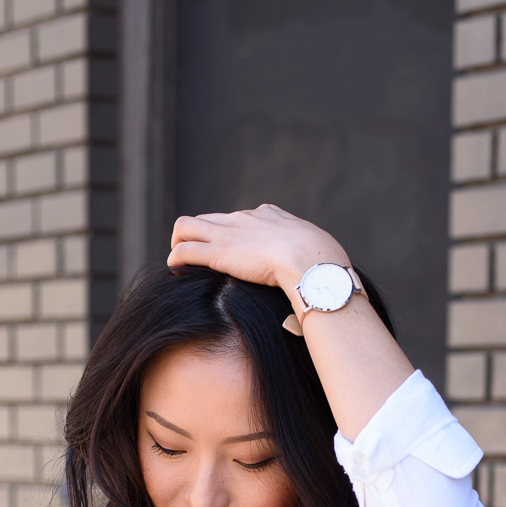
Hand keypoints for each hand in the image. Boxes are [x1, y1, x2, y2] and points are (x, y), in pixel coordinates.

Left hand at [167, 204, 350, 298]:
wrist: (313, 263)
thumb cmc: (323, 266)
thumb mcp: (321, 258)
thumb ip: (314, 266)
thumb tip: (329, 289)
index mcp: (270, 217)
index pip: (242, 217)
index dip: (233, 234)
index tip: (234, 253)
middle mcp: (246, 219)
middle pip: (211, 218)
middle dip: (202, 236)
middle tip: (199, 259)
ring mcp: (230, 234)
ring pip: (187, 225)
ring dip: (179, 242)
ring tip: (181, 262)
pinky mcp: (219, 252)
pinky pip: (185, 250)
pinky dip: (176, 260)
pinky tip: (176, 272)